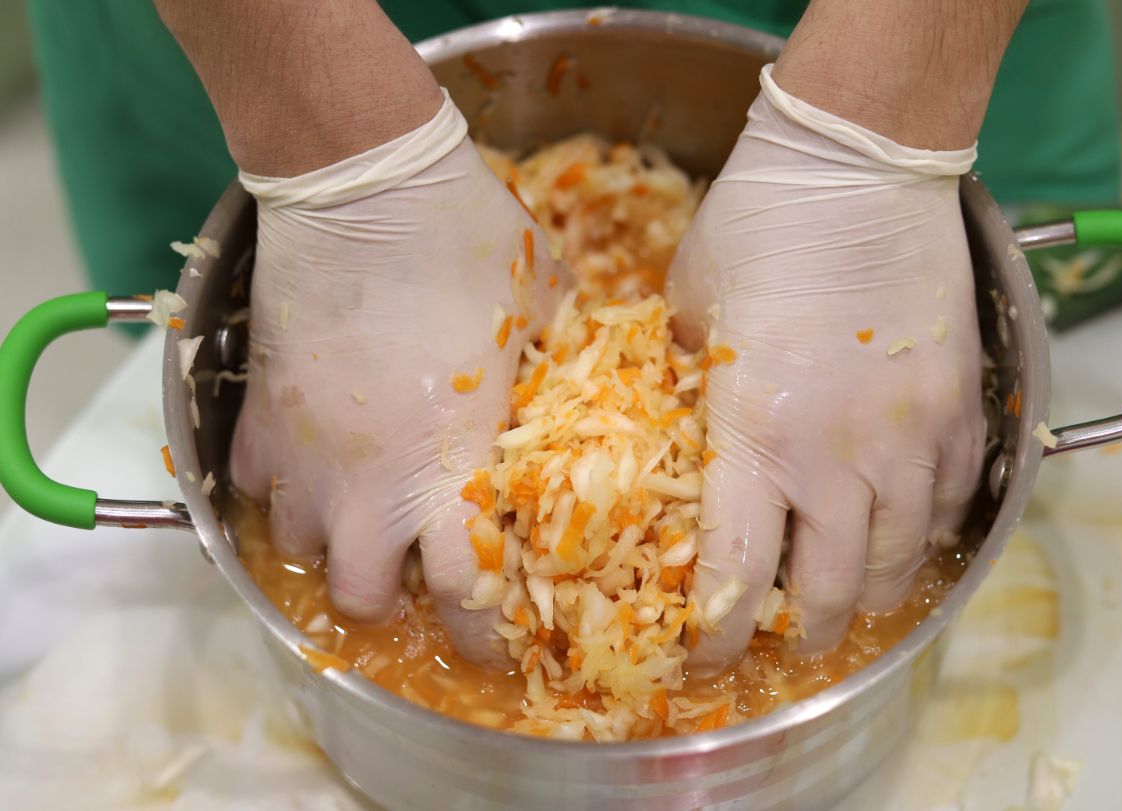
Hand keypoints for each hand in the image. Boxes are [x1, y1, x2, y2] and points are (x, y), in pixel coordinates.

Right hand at [230, 94, 557, 666]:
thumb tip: (584, 384)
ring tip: (362, 511)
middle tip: (416, 570)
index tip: (497, 638)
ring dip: (333, 544)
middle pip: (361, 598)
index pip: (467, 592)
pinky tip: (314, 460)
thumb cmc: (468, 244)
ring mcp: (303, 451)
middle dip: (391, 602)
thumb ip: (558, 369)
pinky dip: (283, 489)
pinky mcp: (259, 411)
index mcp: (451, 467)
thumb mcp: (543, 311)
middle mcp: (367, 482)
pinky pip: (256, 484)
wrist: (364, 183)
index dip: (485, 632)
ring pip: (296, 549)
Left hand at [668, 66, 985, 672]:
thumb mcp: (686, 309)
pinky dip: (925, 532)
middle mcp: (839, 457)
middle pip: (833, 594)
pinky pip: (953, 503)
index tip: (705, 654)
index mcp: (757, 437)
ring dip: (870, 592)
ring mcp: (911, 437)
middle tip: (783, 635)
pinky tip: (901, 527)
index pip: (736, 576)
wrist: (860, 164)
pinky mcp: (960, 408)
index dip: (717, 635)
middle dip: (803, 632)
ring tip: (848, 592)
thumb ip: (684, 382)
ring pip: (901, 559)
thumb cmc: (758, 226)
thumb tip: (675, 416)